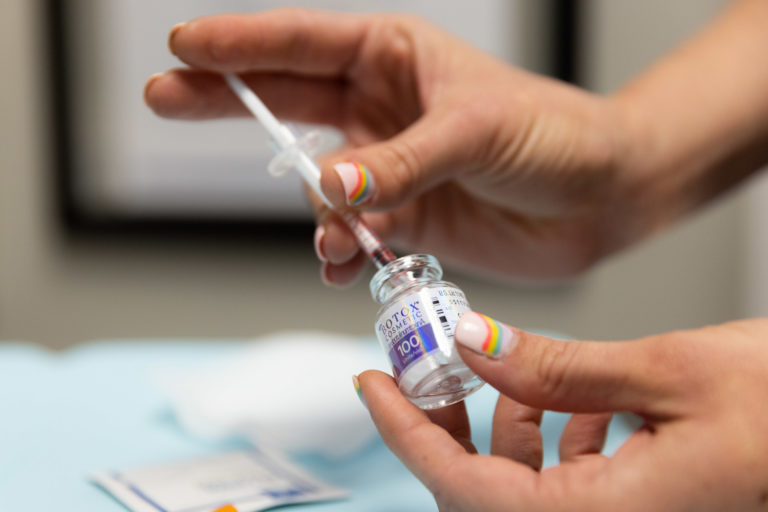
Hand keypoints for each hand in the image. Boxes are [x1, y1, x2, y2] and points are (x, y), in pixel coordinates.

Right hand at [144, 10, 641, 285]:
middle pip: (286, 103)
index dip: (241, 46)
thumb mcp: (475, 132)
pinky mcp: (405, 216)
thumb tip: (329, 187)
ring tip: (335, 238)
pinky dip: (342, 253)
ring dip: (318, 214)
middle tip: (165, 97)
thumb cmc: (555, 136)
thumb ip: (398, 162)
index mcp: (396, 59)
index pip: (303, 45)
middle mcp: (383, 109)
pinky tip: (344, 264)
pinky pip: (352, 234)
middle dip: (226, 103)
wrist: (600, 197)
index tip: (183, 47)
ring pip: (321, 186)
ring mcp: (389, 165)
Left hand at [357, 314, 767, 510]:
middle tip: (432, 363)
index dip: (405, 432)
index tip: (372, 383)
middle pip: (483, 489)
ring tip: (503, 363)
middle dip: (448, 422)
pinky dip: (557, 431)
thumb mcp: (668, 371)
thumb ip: (558, 366)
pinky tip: (574, 394)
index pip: (463, 486)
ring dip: (504, 421)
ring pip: (525, 482)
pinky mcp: (642, 505)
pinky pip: (571, 480)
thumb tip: (474, 343)